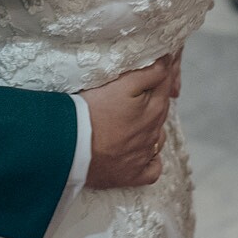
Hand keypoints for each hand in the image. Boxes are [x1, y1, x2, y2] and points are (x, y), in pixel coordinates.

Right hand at [81, 55, 175, 189]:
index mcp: (153, 108)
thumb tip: (167, 62)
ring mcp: (143, 155)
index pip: (164, 83)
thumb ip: (149, 72)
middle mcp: (153, 132)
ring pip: (158, 137)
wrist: (70, 145)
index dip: (161, 71)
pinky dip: (151, 160)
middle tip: (136, 90)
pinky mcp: (133, 175)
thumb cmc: (92, 110)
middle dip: (154, 97)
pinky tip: (142, 152)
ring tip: (132, 120)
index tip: (154, 65)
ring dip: (151, 127)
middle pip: (161, 109)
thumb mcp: (121, 83)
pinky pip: (153, 169)